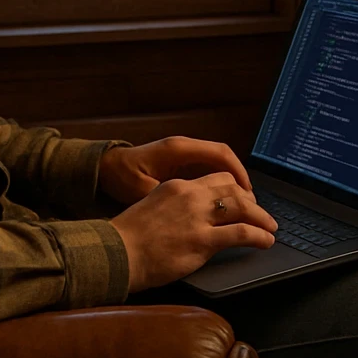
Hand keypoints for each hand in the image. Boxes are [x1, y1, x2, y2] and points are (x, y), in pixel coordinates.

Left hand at [98, 135, 253, 207]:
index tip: (249, 193)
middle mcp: (184, 148)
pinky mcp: (180, 164)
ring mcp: (183, 156)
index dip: (238, 172)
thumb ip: (166, 197)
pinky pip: (207, 171)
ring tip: (243, 207)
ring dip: (231, 184)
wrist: (105, 168)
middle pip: (223, 159)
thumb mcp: (141, 189)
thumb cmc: (121, 176)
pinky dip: (218, 186)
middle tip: (252, 204)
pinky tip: (222, 205)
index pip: (220, 154)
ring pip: (217, 165)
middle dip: (240, 180)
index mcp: (178, 149)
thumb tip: (190, 210)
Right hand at [110, 172, 278, 291]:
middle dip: (253, 202)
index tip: (244, 200)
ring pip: (243, 208)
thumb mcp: (152, 208)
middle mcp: (190, 196)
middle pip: (234, 190)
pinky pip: (241, 233)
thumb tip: (193, 218)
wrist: (116, 253)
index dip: (236, 190)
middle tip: (262, 214)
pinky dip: (259, 236)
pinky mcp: (202, 241)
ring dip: (262, 218)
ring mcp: (197, 218)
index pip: (217, 179)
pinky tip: (265, 241)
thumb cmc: (128, 238)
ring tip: (271, 227)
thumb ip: (175, 208)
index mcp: (178, 186)